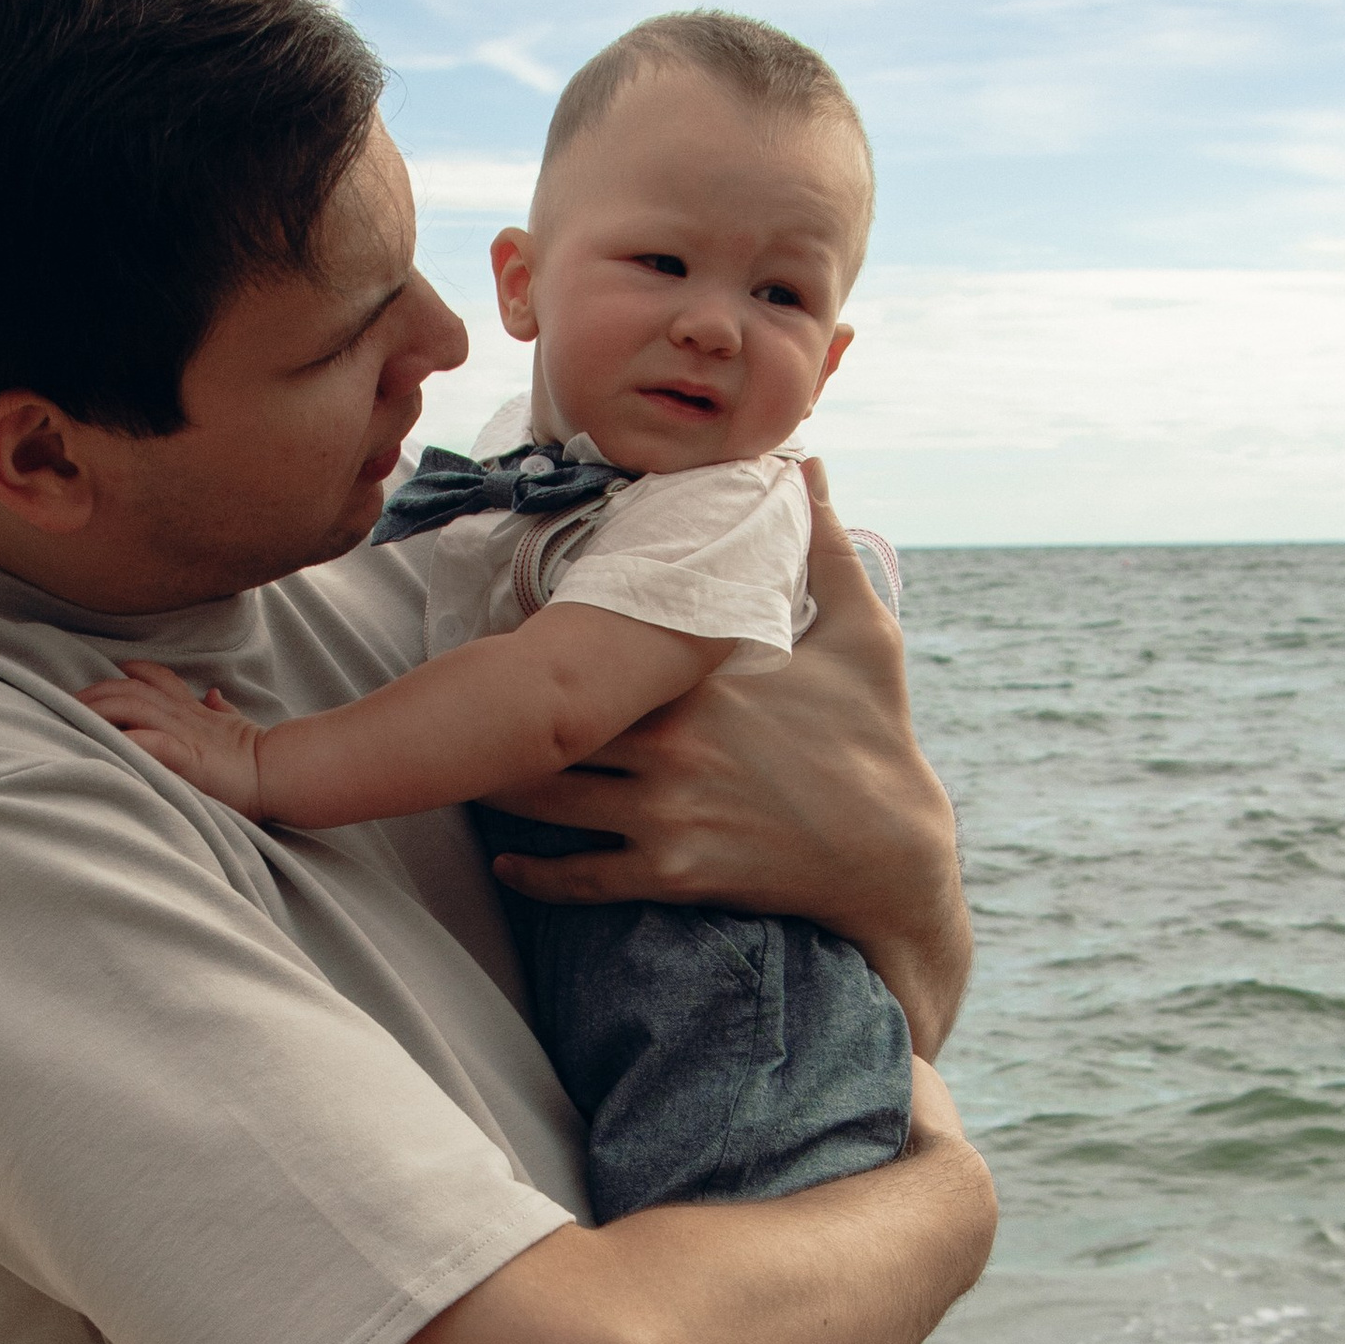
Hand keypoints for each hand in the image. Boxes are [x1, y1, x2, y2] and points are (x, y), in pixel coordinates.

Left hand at [77, 660, 266, 814]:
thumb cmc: (260, 759)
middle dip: (97, 691)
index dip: (134, 671)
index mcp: (195, 710)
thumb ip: (220, 711)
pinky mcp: (185, 756)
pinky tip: (99, 743)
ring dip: (97, 708)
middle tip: (67, 700)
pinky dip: (121, 739)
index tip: (116, 669)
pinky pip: (147, 741)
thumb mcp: (236, 726)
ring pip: (131, 706)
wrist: (280, 773)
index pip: (159, 679)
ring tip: (69, 715)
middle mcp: (184, 715)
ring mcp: (183, 733)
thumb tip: (213, 695)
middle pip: (131, 689)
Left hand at [483, 461, 971, 1049]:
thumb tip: (809, 465)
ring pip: (547, 801)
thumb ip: (822, 546)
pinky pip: (579, 879)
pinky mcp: (671, 873)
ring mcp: (666, 812)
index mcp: (701, 679)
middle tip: (451, 704)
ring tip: (467, 774)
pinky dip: (534, 874)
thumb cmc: (878, 737)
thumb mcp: (864, 632)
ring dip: (500, 790)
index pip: (594, 649)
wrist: (893, 853)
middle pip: (552, 726)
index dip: (538, 643)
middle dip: (500, 717)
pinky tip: (506, 864)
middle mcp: (672, 742)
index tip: (494, 631)